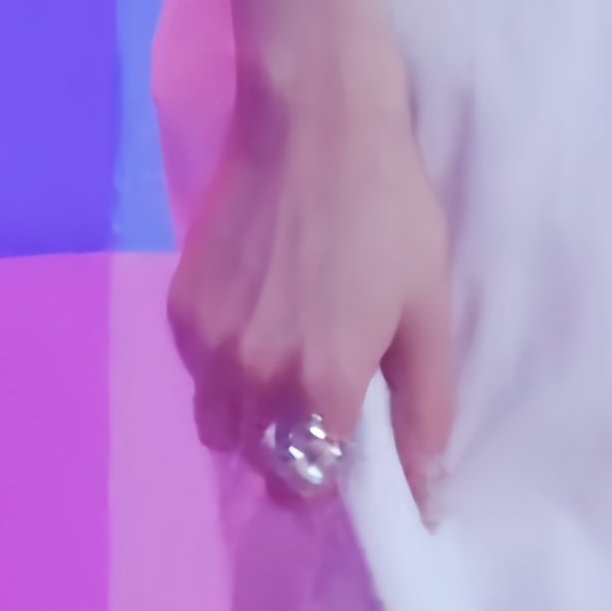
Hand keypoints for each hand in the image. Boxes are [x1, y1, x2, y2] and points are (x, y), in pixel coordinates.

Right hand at [169, 49, 456, 516]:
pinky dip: (222, 371)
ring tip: (285, 366)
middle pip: (260, 462)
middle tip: (320, 404)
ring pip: (220, 426)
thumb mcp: (429, 306)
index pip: (311, 484)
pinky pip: (197, 375)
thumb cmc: (388, 210)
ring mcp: (209, 346)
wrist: (315, 122)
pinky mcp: (182, 309)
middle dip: (290, 454)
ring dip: (250, 419)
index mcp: (322, 386)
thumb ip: (425, 405)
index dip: (333, 476)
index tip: (349, 449)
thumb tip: (425, 488)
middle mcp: (255, 381)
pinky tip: (257, 320)